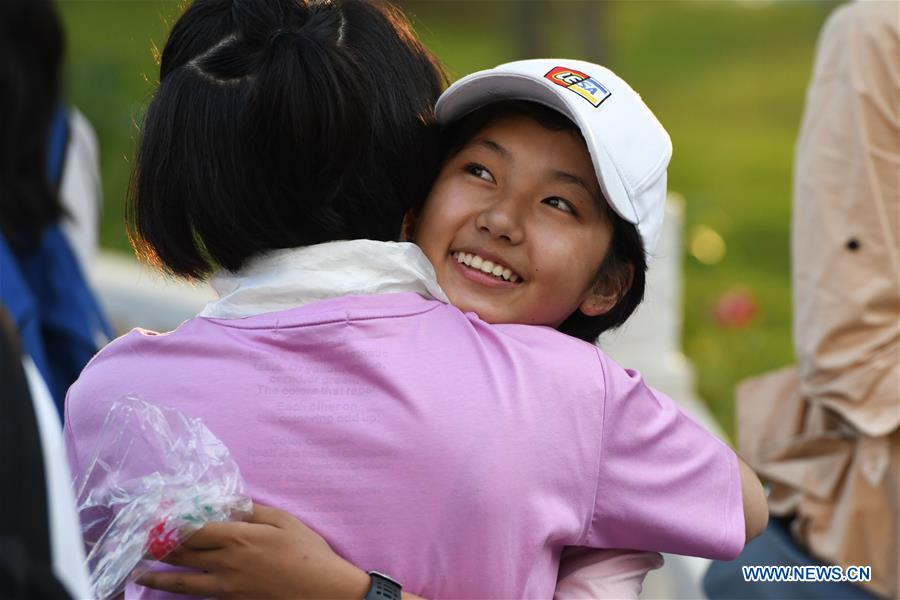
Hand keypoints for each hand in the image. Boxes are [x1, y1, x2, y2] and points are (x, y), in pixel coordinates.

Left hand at [136, 504, 369, 598]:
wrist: (322, 592)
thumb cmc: (307, 551)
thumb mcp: (283, 520)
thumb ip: (252, 511)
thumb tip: (229, 504)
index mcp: (237, 537)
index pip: (193, 528)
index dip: (172, 523)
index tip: (156, 517)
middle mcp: (225, 562)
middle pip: (182, 554)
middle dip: (158, 547)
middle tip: (140, 542)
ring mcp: (226, 586)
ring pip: (182, 582)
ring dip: (157, 577)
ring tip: (139, 574)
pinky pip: (200, 596)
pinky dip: (182, 593)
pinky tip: (173, 591)